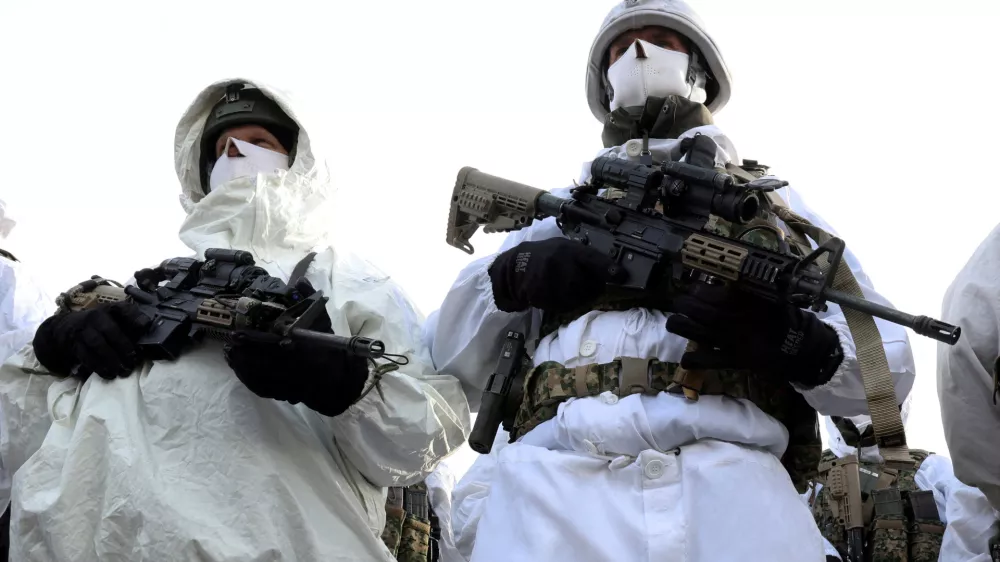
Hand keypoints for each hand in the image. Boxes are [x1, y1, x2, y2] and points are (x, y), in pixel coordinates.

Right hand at [33, 302, 150, 379]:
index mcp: (111, 309)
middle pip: (110, 330)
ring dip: (111, 360)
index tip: (145, 326)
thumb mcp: (116, 318)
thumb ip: (132, 323)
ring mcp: (84, 330)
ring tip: (123, 372)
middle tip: (133, 361)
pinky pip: (86, 356)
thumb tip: (147, 328)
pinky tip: (109, 374)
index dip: (135, 316)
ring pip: (97, 344)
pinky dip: (98, 367)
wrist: (70, 327)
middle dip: (123, 347)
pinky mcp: (75, 344)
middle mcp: (96, 316)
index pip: (124, 309)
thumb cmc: (102, 324)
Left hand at [223, 308, 369, 416]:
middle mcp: (296, 371)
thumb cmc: (330, 348)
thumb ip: (311, 301)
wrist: (339, 380)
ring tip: (230, 354)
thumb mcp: (323, 321)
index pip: (274, 345)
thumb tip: (300, 280)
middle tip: (230, 343)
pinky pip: (261, 388)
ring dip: (242, 366)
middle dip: (243, 353)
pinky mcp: (283, 394)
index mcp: (305, 352)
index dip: (253, 341)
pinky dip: (248, 379)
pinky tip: (239, 369)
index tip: (238, 333)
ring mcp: (289, 385)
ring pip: (259, 377)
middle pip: (262, 363)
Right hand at [488, 238, 619, 312]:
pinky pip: (564, 306)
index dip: (608, 267)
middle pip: (589, 285)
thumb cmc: (544, 256)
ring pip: (578, 298)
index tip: (622, 275)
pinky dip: (565, 304)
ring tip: (566, 288)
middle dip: (591, 288)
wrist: (514, 268)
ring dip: (579, 298)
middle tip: (584, 285)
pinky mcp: (543, 296)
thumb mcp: (562, 247)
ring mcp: (550, 280)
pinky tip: (556, 294)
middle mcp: (560, 263)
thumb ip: (583, 257)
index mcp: (568, 249)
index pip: (592, 258)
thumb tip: (610, 270)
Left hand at [665, 284, 842, 387]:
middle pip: (697, 308)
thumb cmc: (787, 319)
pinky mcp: (734, 360)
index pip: (710, 291)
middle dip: (683, 303)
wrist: (803, 347)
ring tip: (674, 322)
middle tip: (678, 302)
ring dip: (680, 325)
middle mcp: (732, 318)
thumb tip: (725, 283)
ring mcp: (731, 340)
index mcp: (742, 300)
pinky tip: (685, 360)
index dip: (696, 289)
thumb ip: (746, 292)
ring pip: (696, 331)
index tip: (692, 288)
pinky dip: (694, 360)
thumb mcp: (769, 297)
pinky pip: (709, 360)